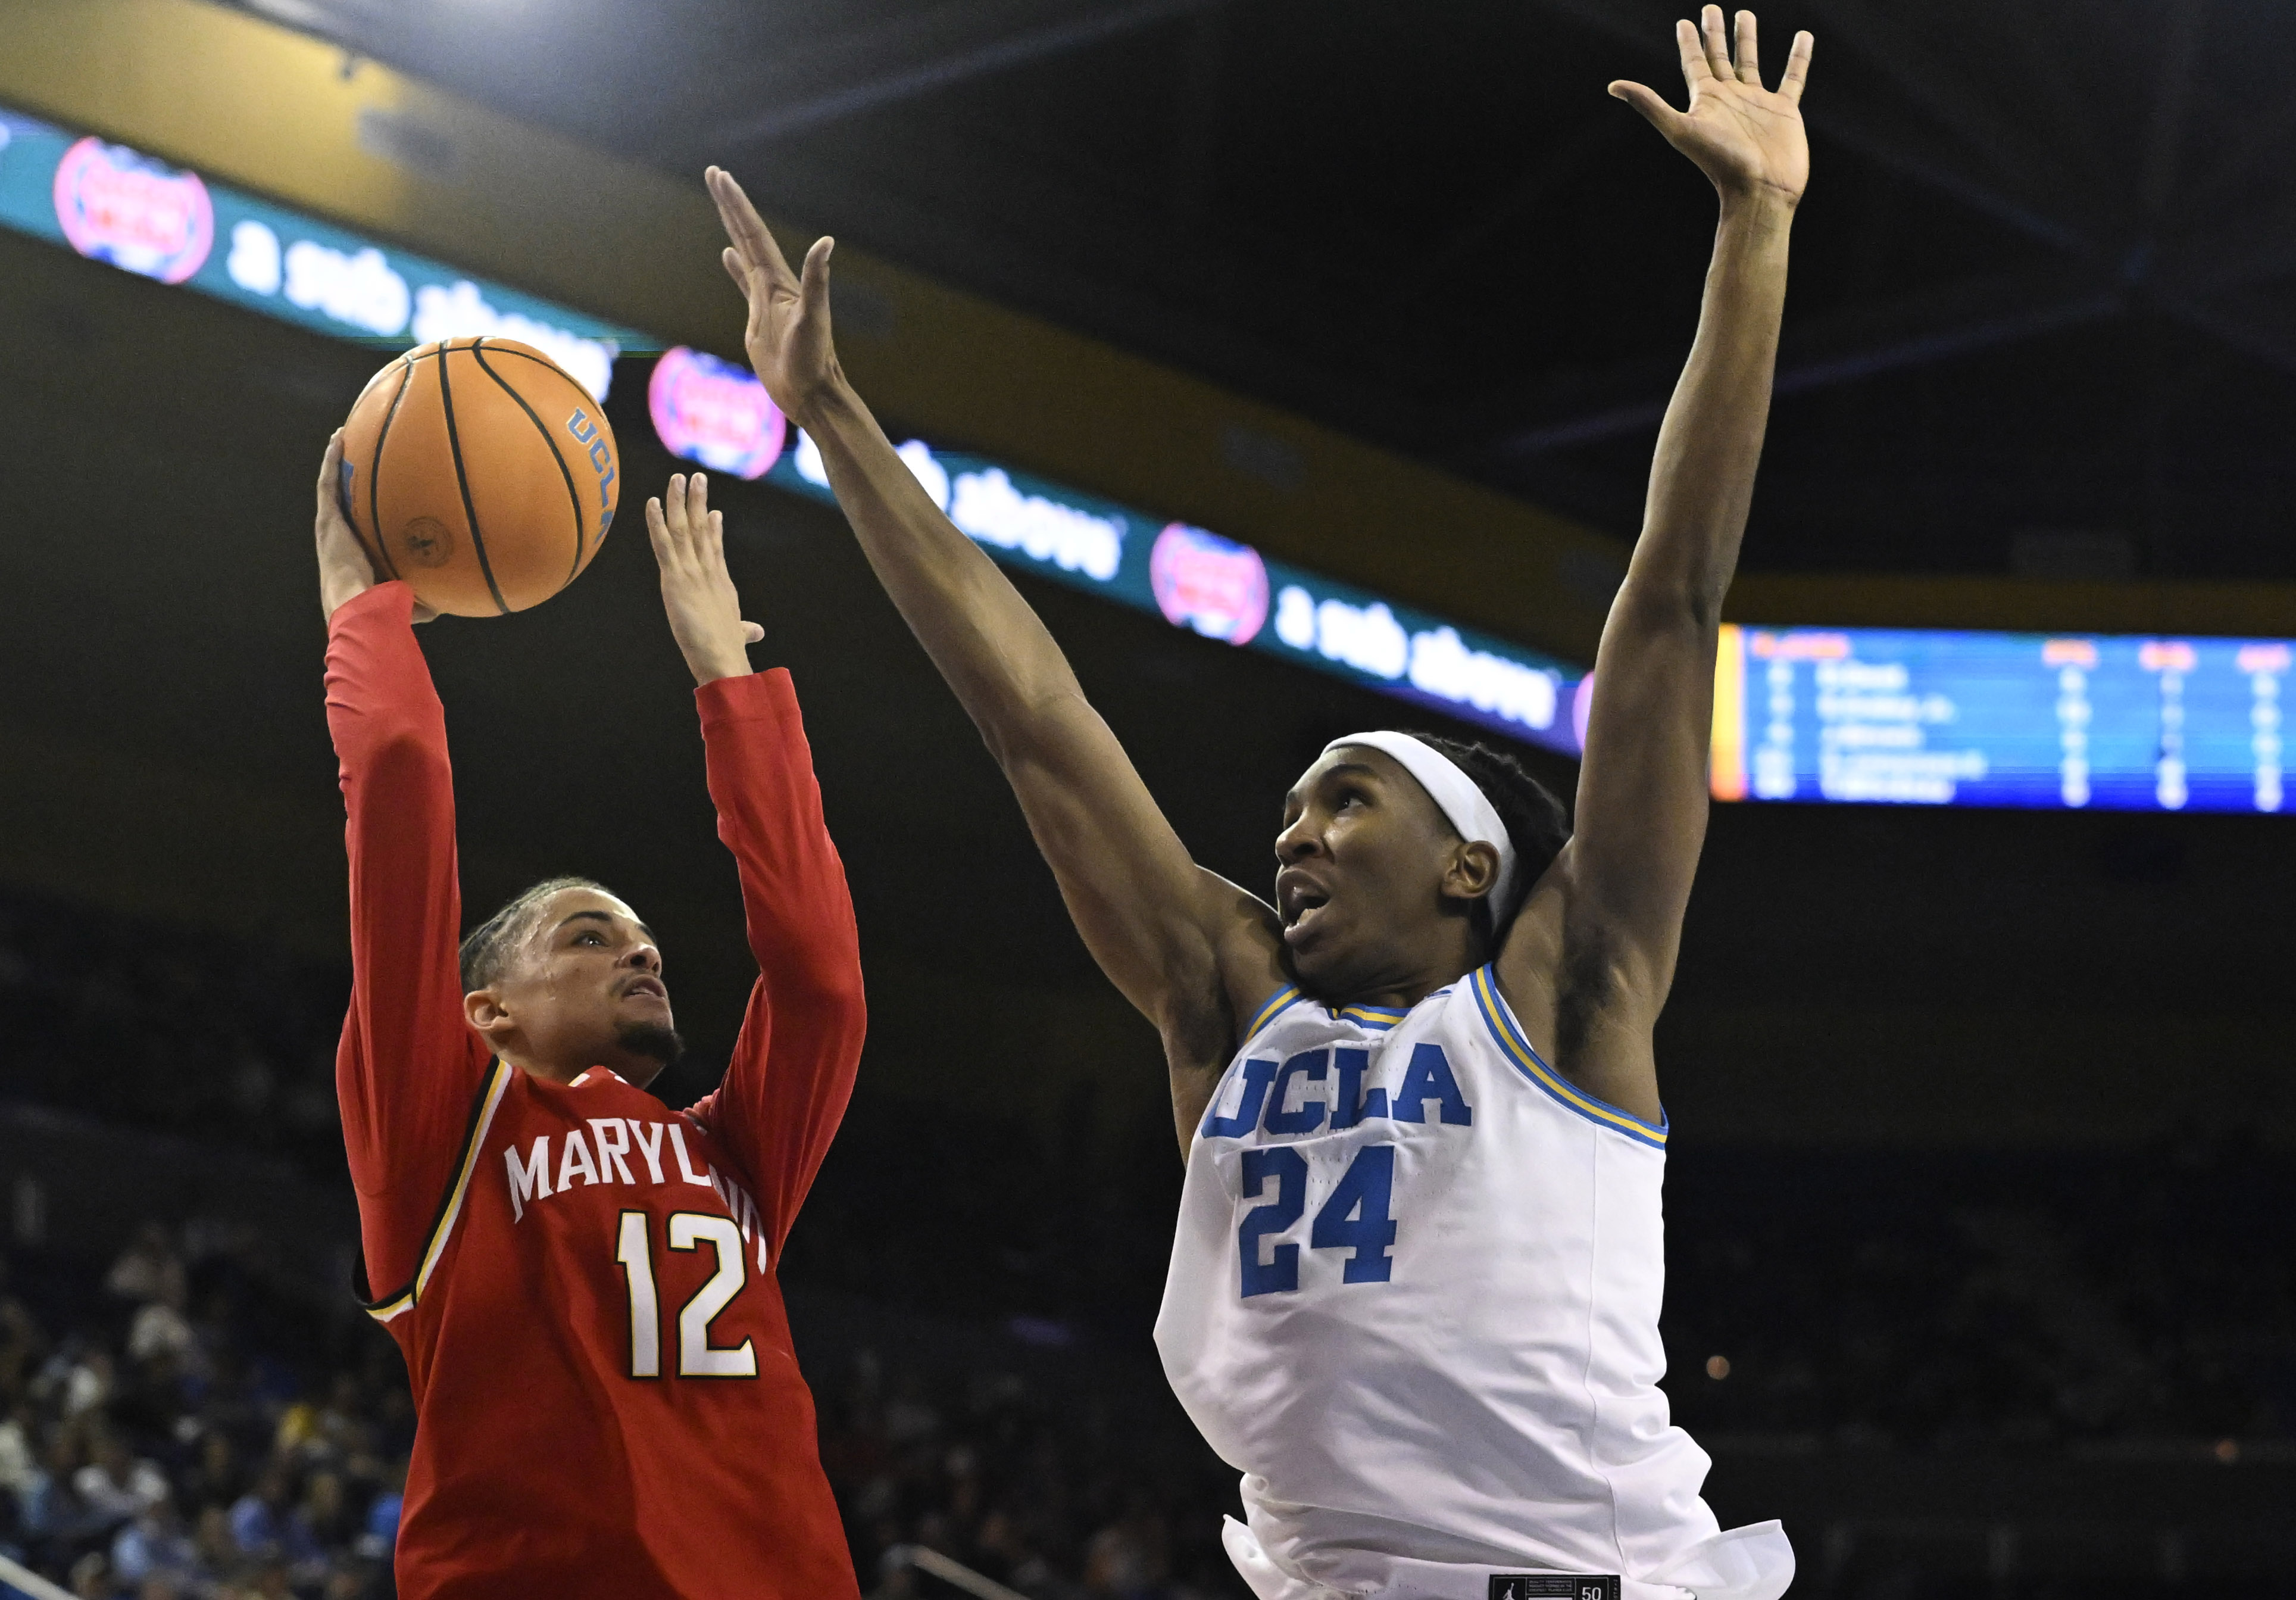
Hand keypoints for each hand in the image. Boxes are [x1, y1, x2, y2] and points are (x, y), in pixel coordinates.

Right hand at [316, 430, 434, 622]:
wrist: (356, 604)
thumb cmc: (379, 606)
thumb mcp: (405, 597)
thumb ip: (423, 596)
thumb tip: (449, 601)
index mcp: (353, 552)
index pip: (357, 524)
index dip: (361, 508)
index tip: (372, 492)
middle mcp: (338, 536)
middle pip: (341, 500)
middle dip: (347, 478)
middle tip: (355, 457)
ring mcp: (330, 526)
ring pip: (331, 487)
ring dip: (335, 461)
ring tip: (342, 437)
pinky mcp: (328, 519)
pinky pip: (328, 483)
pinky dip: (331, 461)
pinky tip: (338, 440)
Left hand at [646, 471, 764, 686]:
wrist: (724, 660)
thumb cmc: (730, 652)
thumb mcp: (737, 634)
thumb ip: (745, 629)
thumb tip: (756, 631)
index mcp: (720, 583)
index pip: (715, 549)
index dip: (712, 528)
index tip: (712, 510)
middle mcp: (708, 571)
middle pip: (701, 529)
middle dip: (699, 501)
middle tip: (697, 477)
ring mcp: (692, 572)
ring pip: (684, 529)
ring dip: (680, 500)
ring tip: (678, 477)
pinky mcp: (675, 579)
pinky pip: (663, 544)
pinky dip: (656, 522)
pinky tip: (653, 502)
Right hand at [705, 165, 841, 426]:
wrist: (812, 393)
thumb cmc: (813, 360)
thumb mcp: (813, 318)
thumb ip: (816, 279)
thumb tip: (826, 242)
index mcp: (779, 280)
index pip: (753, 234)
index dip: (736, 205)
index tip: (720, 176)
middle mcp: (773, 284)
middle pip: (747, 235)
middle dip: (730, 204)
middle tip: (714, 173)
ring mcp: (766, 300)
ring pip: (745, 254)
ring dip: (732, 228)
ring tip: (721, 204)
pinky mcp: (759, 319)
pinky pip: (743, 284)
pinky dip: (735, 267)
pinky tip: (727, 256)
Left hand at [1611, 8, 1811, 208]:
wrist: (1758, 190)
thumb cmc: (1719, 163)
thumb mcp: (1679, 129)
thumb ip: (1649, 105)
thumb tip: (1612, 86)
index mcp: (1706, 100)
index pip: (1694, 64)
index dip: (1688, 43)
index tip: (1683, 22)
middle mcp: (1729, 98)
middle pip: (1719, 58)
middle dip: (1714, 33)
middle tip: (1710, 9)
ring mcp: (1757, 103)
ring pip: (1750, 62)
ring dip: (1747, 39)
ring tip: (1745, 15)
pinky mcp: (1784, 110)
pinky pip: (1793, 77)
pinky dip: (1798, 57)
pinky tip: (1803, 36)